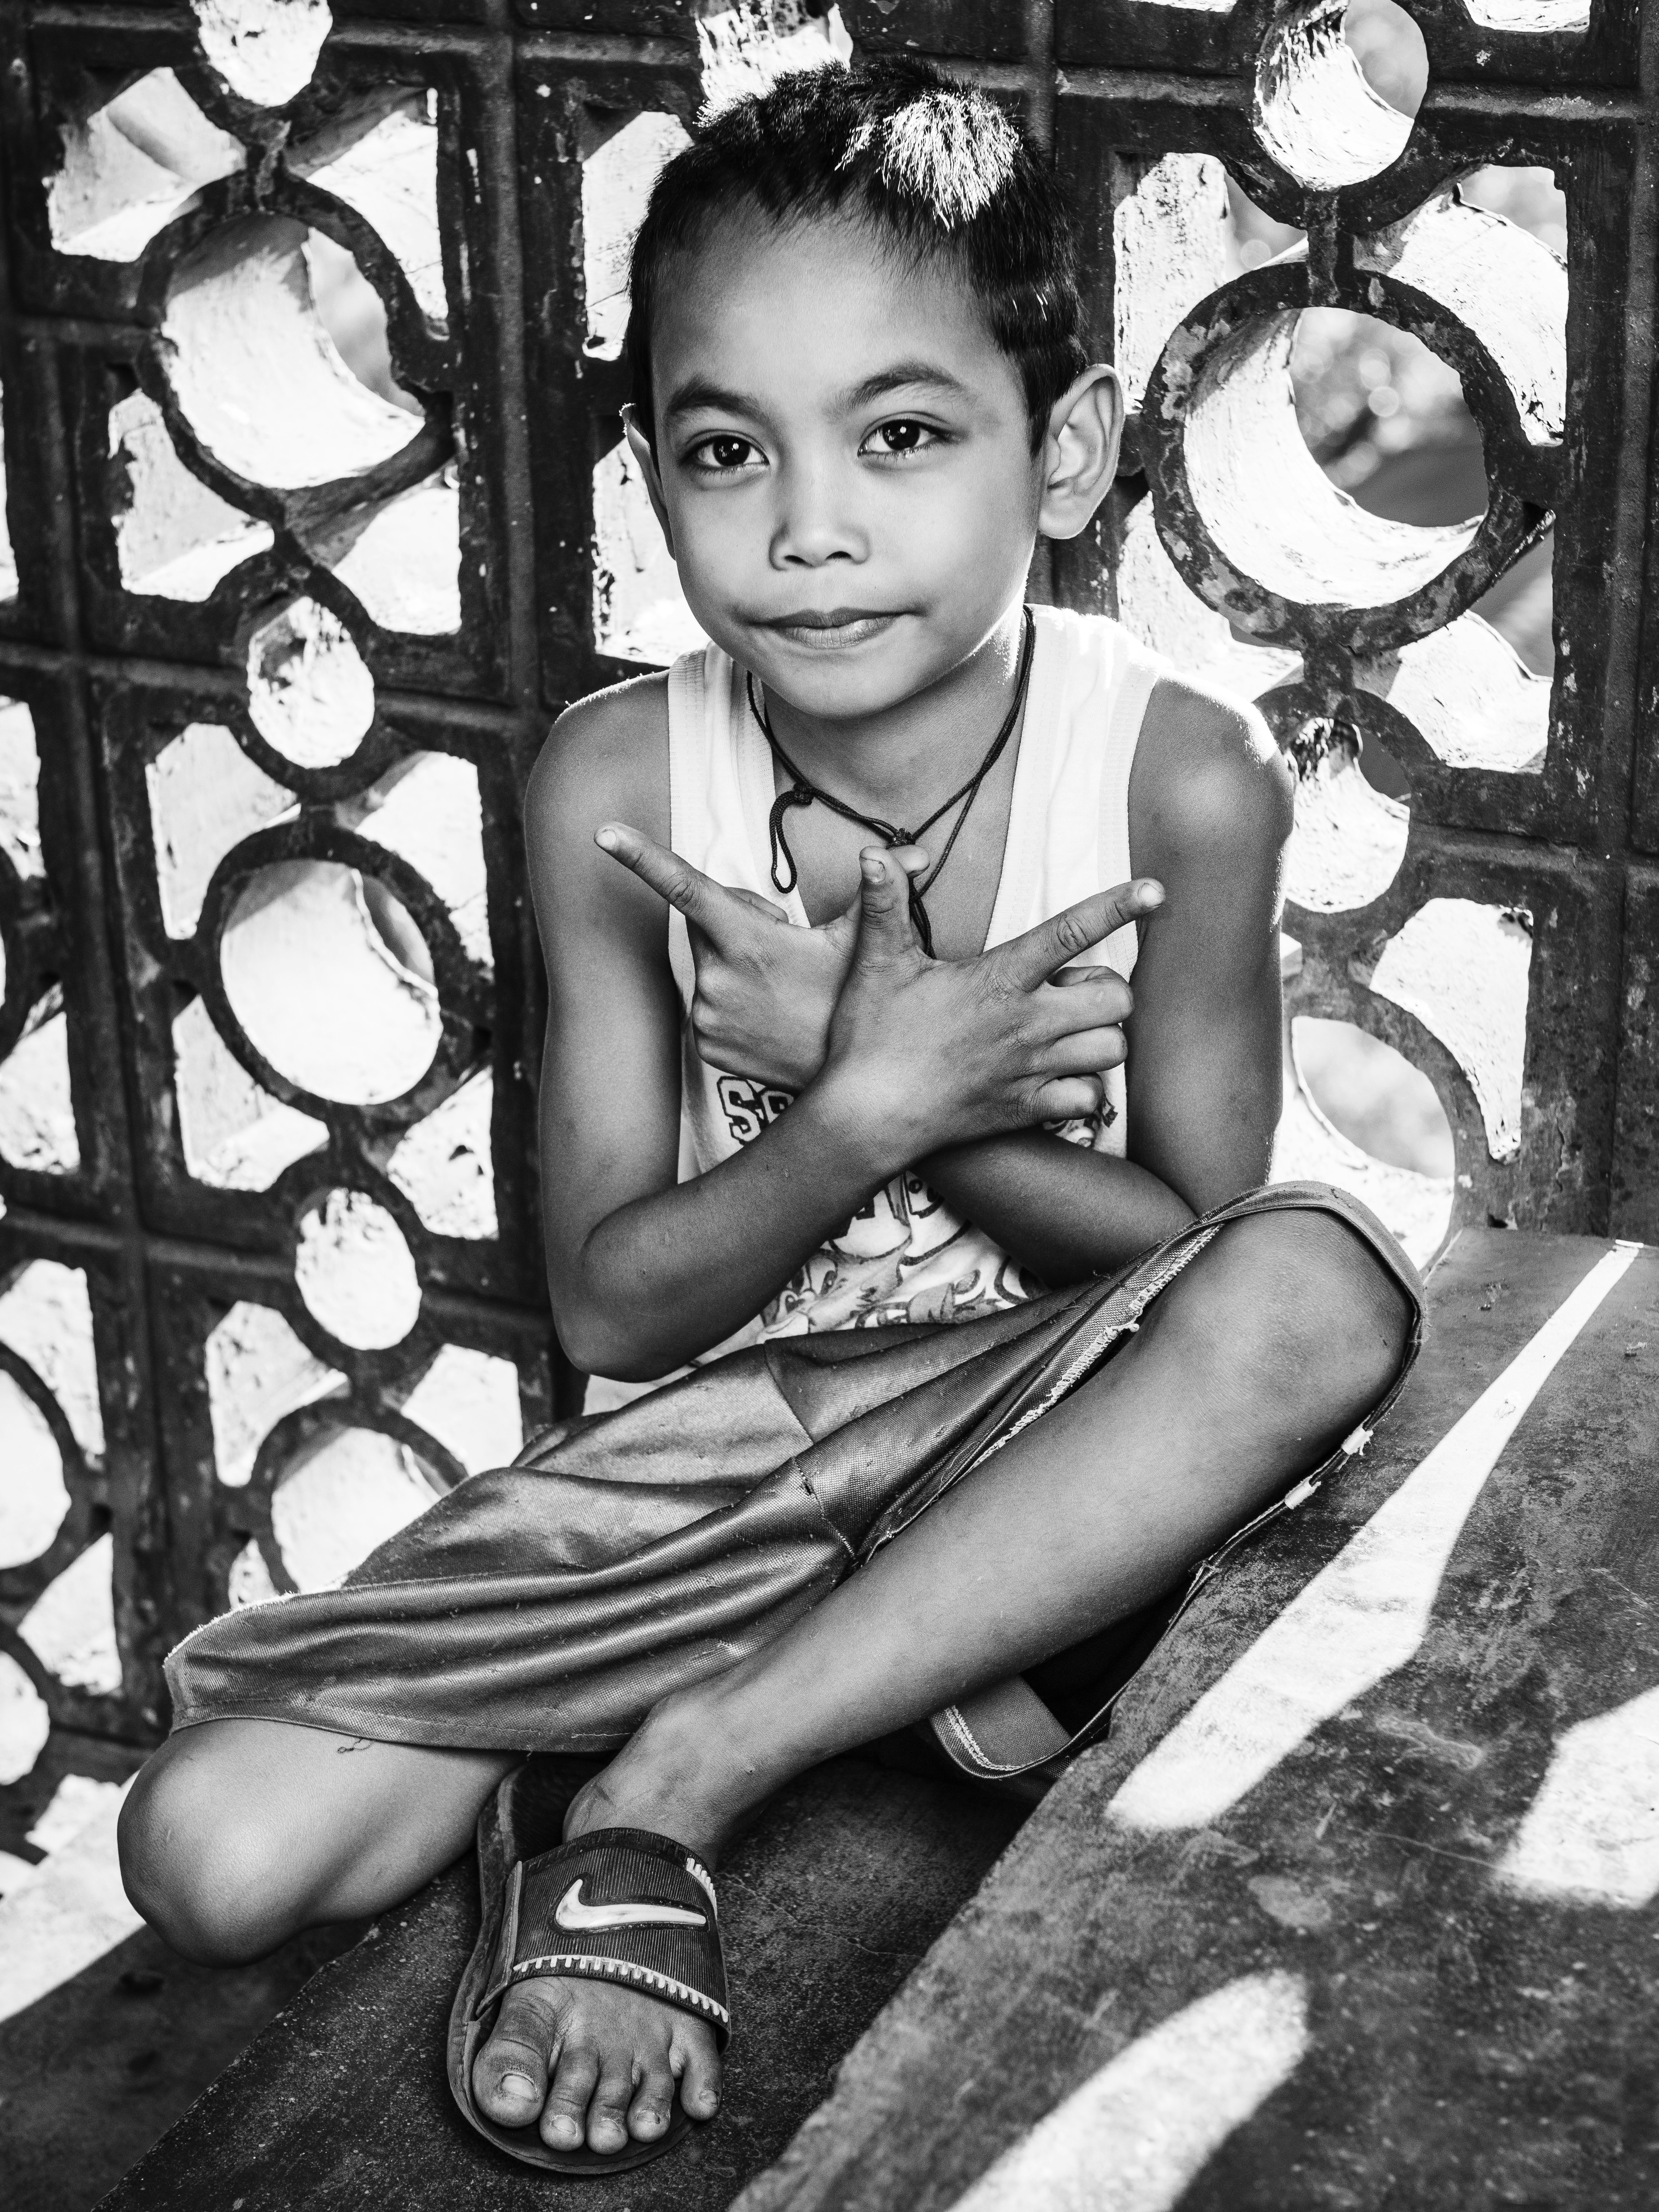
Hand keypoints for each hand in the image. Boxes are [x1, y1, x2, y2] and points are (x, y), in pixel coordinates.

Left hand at [596, 822, 867, 1089]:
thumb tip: (912, 852)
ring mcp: (707, 1014)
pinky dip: (731, 1000)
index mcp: (748, 941)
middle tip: (787, 946)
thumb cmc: (859, 1004)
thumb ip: (885, 890)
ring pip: (708, 965)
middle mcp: (716, 977)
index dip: (641, 856)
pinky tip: (767, 1014)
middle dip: (738, 922)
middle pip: (706, 923)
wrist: (851, 1088)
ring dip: (736, 964)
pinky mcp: (705, 1044)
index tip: (602, 833)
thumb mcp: (870, 944)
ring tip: (782, 988)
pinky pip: (708, 1003)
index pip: (686, 887)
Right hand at [821, 846, 1162, 1169]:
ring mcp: (1031, 1070)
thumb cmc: (870, 1037)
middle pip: (1116, 997)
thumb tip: (872, 855)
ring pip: (1113, 1048)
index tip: (1156, 890)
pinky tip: (1059, 1076)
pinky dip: (1085, 1087)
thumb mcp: (877, 964)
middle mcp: (1026, 1024)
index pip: (1070, 932)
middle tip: (1072, 988)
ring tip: (1070, 1030)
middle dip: (1108, 988)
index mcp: (998, 979)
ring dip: (1102, 1036)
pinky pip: (1089, 1098)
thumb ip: (884, 906)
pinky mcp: (1028, 1109)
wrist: (865, 1118)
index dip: (1118, 907)